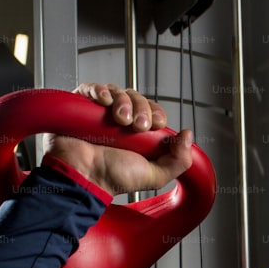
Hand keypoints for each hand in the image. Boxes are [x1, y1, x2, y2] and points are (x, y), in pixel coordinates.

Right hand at [45, 83, 192, 195]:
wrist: (83, 177)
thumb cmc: (112, 179)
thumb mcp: (155, 175)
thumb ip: (179, 160)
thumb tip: (188, 135)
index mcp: (137, 135)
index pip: (152, 112)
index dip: (156, 113)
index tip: (156, 124)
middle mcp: (119, 123)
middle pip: (137, 99)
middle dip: (142, 108)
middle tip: (138, 125)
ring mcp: (100, 114)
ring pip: (118, 92)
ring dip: (124, 101)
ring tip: (120, 120)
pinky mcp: (80, 107)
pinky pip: (92, 89)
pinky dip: (100, 90)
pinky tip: (104, 102)